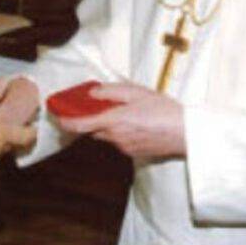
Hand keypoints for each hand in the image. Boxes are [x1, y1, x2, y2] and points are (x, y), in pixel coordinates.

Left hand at [56, 83, 184, 158]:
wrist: (187, 133)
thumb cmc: (164, 110)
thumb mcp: (137, 92)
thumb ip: (111, 91)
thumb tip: (93, 93)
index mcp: (115, 121)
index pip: (82, 125)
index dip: (67, 122)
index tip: (58, 118)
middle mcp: (117, 137)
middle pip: (94, 130)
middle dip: (92, 120)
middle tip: (97, 106)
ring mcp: (125, 147)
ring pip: (107, 136)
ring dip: (108, 125)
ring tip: (125, 112)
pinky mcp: (134, 153)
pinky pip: (120, 141)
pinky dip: (121, 132)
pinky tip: (136, 123)